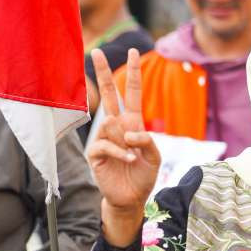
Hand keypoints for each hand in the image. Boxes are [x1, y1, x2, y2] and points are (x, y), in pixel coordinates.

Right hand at [87, 48, 160, 245]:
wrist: (131, 198)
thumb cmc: (143, 175)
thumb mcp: (155, 156)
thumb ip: (148, 141)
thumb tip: (129, 131)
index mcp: (132, 123)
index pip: (131, 93)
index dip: (133, 73)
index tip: (135, 52)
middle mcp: (116, 127)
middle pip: (108, 95)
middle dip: (103, 73)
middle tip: (97, 51)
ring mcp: (104, 138)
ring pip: (110, 125)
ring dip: (125, 142)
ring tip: (134, 157)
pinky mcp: (95, 153)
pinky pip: (105, 145)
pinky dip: (120, 153)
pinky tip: (129, 160)